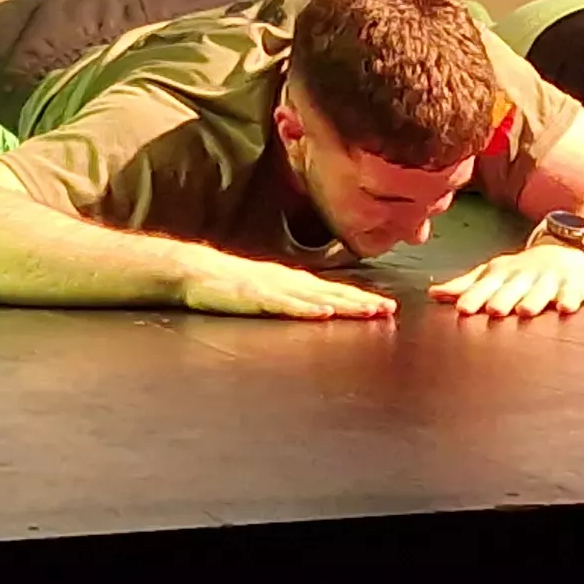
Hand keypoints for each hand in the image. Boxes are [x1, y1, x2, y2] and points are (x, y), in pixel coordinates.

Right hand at [184, 251, 397, 320]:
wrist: (194, 270)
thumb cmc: (228, 284)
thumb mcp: (265, 291)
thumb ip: (289, 298)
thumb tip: (316, 308)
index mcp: (291, 281)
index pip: (332, 290)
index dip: (360, 298)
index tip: (386, 306)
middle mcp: (288, 280)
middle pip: (331, 292)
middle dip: (361, 301)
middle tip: (389, 310)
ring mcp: (273, 287)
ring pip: (315, 296)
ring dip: (343, 304)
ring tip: (369, 311)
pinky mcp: (255, 296)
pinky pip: (284, 304)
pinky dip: (306, 308)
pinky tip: (324, 313)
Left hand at [428, 240, 583, 318]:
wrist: (564, 247)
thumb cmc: (520, 269)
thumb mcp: (492, 272)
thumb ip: (464, 285)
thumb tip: (432, 294)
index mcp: (501, 273)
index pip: (485, 286)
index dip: (474, 297)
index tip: (462, 309)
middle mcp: (523, 275)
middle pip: (512, 288)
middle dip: (503, 298)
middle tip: (494, 310)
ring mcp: (548, 278)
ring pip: (540, 290)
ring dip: (533, 299)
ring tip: (526, 311)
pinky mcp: (573, 283)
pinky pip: (572, 292)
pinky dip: (569, 298)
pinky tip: (565, 307)